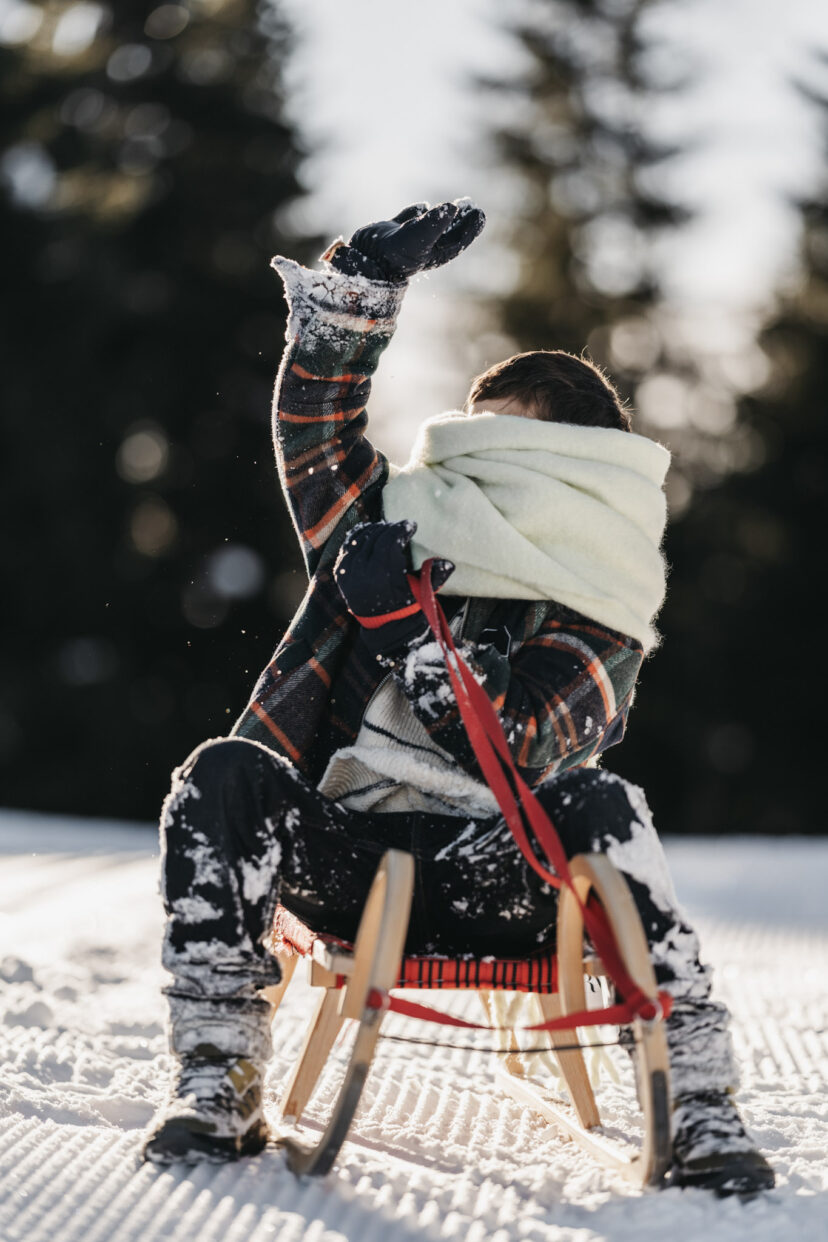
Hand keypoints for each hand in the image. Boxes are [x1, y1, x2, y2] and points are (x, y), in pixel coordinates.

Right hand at [323, 200, 484, 283]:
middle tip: (472, 205)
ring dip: (443, 214)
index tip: (479, 212)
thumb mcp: (418, 237)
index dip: (471, 227)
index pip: (458, 240)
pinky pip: (409, 219)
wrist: (364, 257)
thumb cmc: (394, 253)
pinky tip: (424, 205)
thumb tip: (454, 206)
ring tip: (455, 203)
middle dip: (460, 220)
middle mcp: (423, 247)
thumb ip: (436, 222)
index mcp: (434, 253)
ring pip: (431, 225)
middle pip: (448, 232)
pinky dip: (417, 212)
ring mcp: (407, 238)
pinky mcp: (393, 231)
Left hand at [333, 520, 453, 654]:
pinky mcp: (341, 574)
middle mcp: (362, 573)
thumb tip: (448, 562)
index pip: (390, 542)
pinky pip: (347, 548)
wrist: (385, 625)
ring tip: (386, 528)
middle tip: (400, 527)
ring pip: (360, 540)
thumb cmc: (408, 606)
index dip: (401, 529)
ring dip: (374, 530)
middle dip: (389, 529)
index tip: (411, 525)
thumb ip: (435, 576)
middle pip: (375, 538)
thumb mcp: (423, 592)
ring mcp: (348, 573)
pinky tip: (368, 532)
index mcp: (383, 576)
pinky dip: (357, 537)